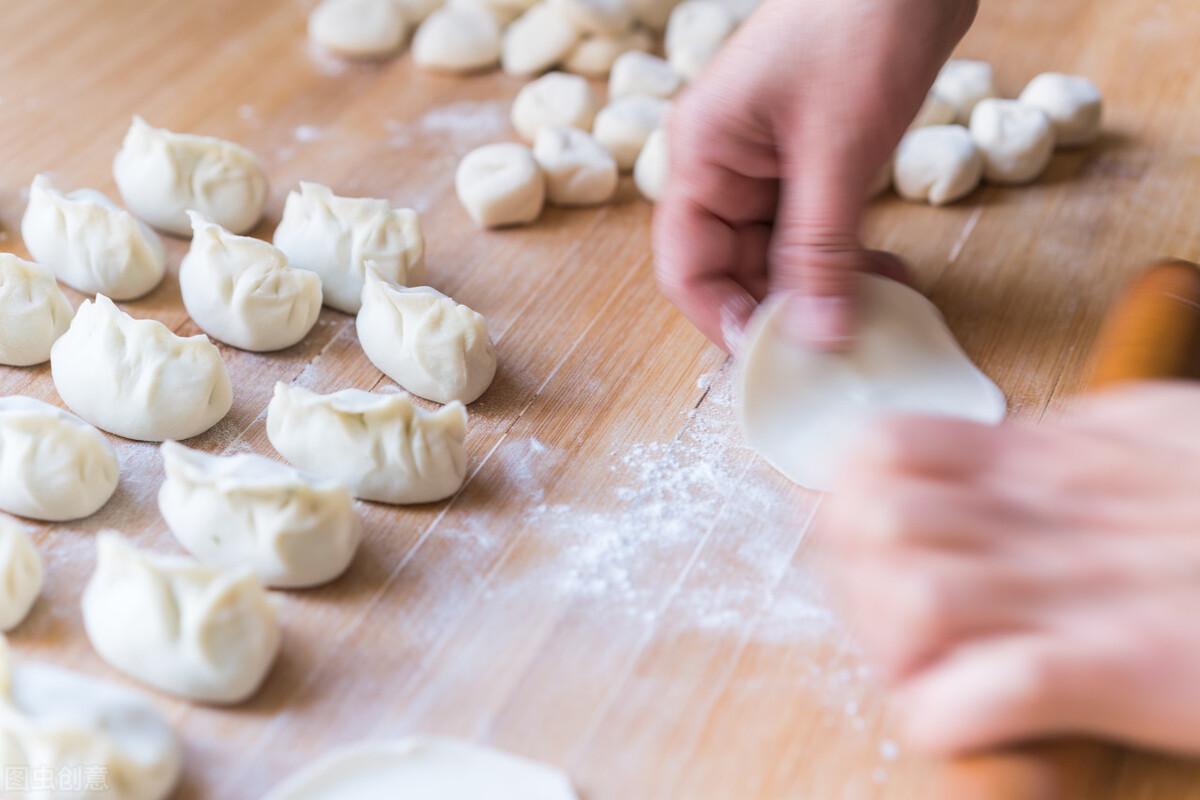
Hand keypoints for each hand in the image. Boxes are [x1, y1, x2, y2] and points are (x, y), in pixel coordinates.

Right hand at [654, 0, 976, 351]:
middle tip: (837, 344)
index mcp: (702, 155)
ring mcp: (768, 162)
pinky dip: (846, 258)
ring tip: (875, 312)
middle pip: (732, 267)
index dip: (722, 317)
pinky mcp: (812, 158)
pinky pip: (815, 229)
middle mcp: (725, 164)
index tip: (775, 357)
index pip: (686, 265)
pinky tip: (887, 277)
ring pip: (778, 254)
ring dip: (822, 288)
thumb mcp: (837, 150)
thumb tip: (816, 335)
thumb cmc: (859, 24)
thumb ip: (820, 249)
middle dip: (782, 309)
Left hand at [821, 383, 1199, 755]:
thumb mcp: (1152, 436)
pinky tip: (974, 716)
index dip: (841, 502)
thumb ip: (1061, 447)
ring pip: (907, 597)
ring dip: (893, 645)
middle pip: (868, 523)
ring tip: (931, 667)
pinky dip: (950, 714)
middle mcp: (1044, 515)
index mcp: (1044, 457)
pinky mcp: (1120, 670)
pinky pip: (980, 692)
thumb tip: (990, 454)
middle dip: (852, 580)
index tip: (861, 545)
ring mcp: (1078, 593)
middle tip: (889, 621)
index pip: (876, 450)